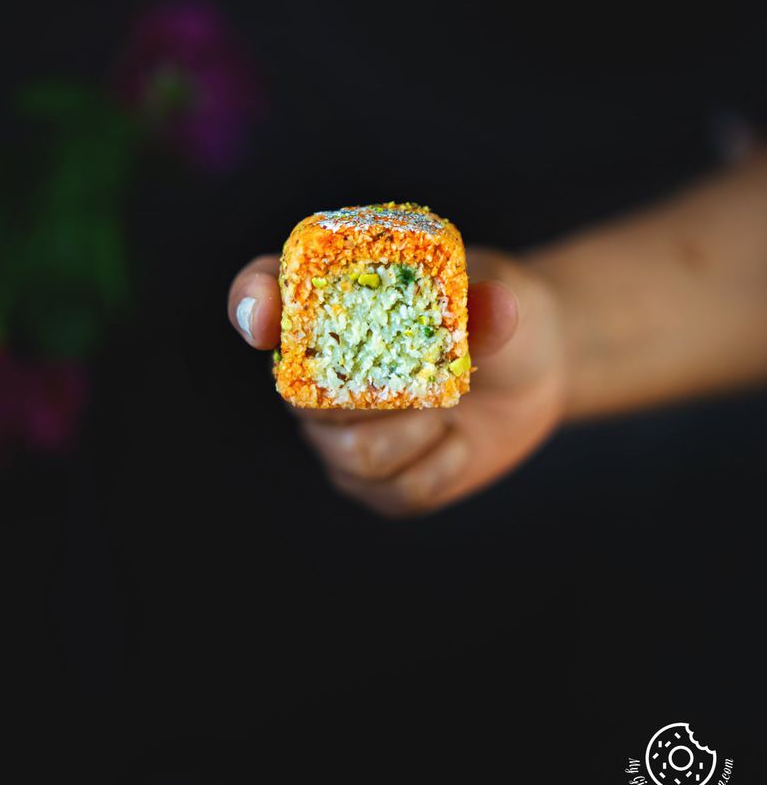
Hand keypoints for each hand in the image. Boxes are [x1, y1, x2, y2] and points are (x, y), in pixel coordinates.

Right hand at [227, 247, 566, 516]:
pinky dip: (440, 466)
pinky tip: (458, 440)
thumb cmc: (499, 311)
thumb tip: (496, 308)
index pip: (263, 293)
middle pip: (301, 396)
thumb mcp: (501, 294)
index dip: (250, 304)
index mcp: (332, 304)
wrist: (535, 367)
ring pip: (353, 453)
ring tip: (449, 407)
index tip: (263, 319)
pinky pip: (394, 491)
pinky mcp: (377, 482)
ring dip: (417, 433)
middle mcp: (320, 371)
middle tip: (427, 378)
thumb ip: (487, 303)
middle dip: (372, 394)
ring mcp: (342, 432)